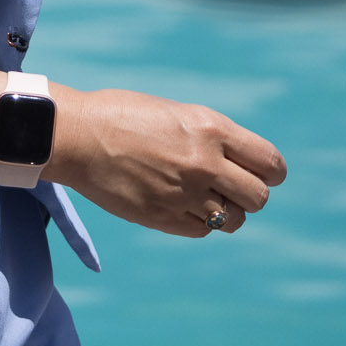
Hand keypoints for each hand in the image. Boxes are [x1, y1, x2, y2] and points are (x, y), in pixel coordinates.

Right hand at [44, 85, 286, 238]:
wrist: (76, 136)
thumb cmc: (122, 116)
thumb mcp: (177, 114)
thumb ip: (213, 138)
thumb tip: (241, 163)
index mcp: (210, 128)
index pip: (270, 163)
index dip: (269, 172)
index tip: (259, 173)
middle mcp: (204, 163)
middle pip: (258, 196)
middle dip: (248, 193)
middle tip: (230, 187)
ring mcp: (185, 194)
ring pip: (234, 219)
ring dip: (225, 211)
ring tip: (202, 197)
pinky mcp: (165, 218)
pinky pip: (203, 231)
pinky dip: (198, 221)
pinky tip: (178, 204)